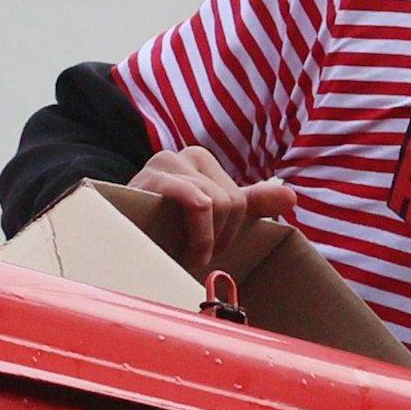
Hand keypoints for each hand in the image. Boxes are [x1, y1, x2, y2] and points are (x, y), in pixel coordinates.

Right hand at [126, 147, 296, 275]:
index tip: (209, 248)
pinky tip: (185, 251)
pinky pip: (198, 202)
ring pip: (217, 204)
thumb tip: (291, 195)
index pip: (241, 199)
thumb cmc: (162, 230)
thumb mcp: (213, 217)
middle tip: (196, 254)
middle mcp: (184, 155)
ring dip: (205, 241)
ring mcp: (166, 163)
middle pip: (232, 201)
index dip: (230, 232)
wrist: (119, 243)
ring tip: (187, 254)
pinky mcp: (152, 178)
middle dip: (219, 237)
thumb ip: (250, 203)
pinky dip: (200, 233)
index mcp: (200, 160)